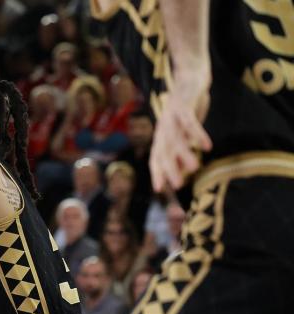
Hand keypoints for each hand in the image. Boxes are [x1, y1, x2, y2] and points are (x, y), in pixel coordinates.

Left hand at [150, 72, 211, 191]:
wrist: (190, 75)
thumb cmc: (188, 105)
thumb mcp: (184, 129)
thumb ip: (183, 146)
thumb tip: (185, 167)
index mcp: (162, 134)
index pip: (156, 156)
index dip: (156, 172)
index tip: (158, 189)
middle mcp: (163, 127)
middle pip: (163, 150)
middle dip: (169, 168)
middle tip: (177, 185)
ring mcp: (171, 116)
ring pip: (175, 138)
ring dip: (184, 153)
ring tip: (194, 167)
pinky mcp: (183, 105)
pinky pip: (189, 122)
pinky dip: (197, 134)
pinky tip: (206, 145)